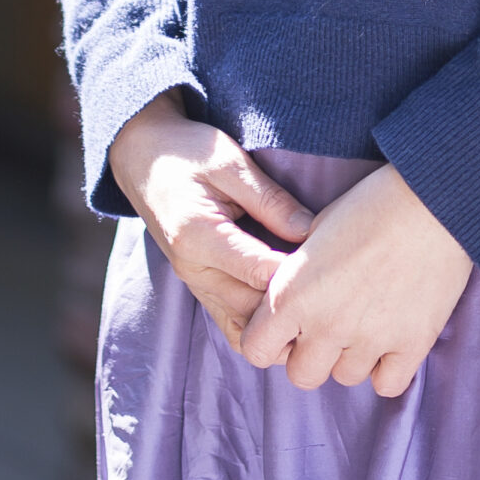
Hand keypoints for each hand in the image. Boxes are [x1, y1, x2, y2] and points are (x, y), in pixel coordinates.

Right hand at [107, 91, 314, 352]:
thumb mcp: (231, 162)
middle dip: (295, 306)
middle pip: (254, 311)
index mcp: (199, 237)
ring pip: (244, 328)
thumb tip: (312, 232)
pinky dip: (262, 323)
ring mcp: (195, 284)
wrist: (143, 157)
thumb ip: (270, 200)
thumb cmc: (188, 151)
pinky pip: (233, 323)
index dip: (300, 275)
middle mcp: (194, 271)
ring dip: (279, 322)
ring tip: (318, 304)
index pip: (260, 272)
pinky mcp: (200, 287)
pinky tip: (291, 308)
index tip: (336, 265)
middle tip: (337, 292)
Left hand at [239, 162, 472, 396]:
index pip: (255, 350)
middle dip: (310, 354)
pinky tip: (392, 339)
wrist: (431, 197)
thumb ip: (297, 275)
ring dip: (351, 356)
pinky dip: (387, 368)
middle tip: (329, 324)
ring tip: (367, 320)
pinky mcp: (411, 344)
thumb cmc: (371, 202)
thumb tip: (292, 300)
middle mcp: (325, 324)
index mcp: (292, 294)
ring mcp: (369, 339)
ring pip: (345, 377)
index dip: (269, 340)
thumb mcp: (316, 229)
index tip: (286, 326)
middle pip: (301, 375)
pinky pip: (387, 384)